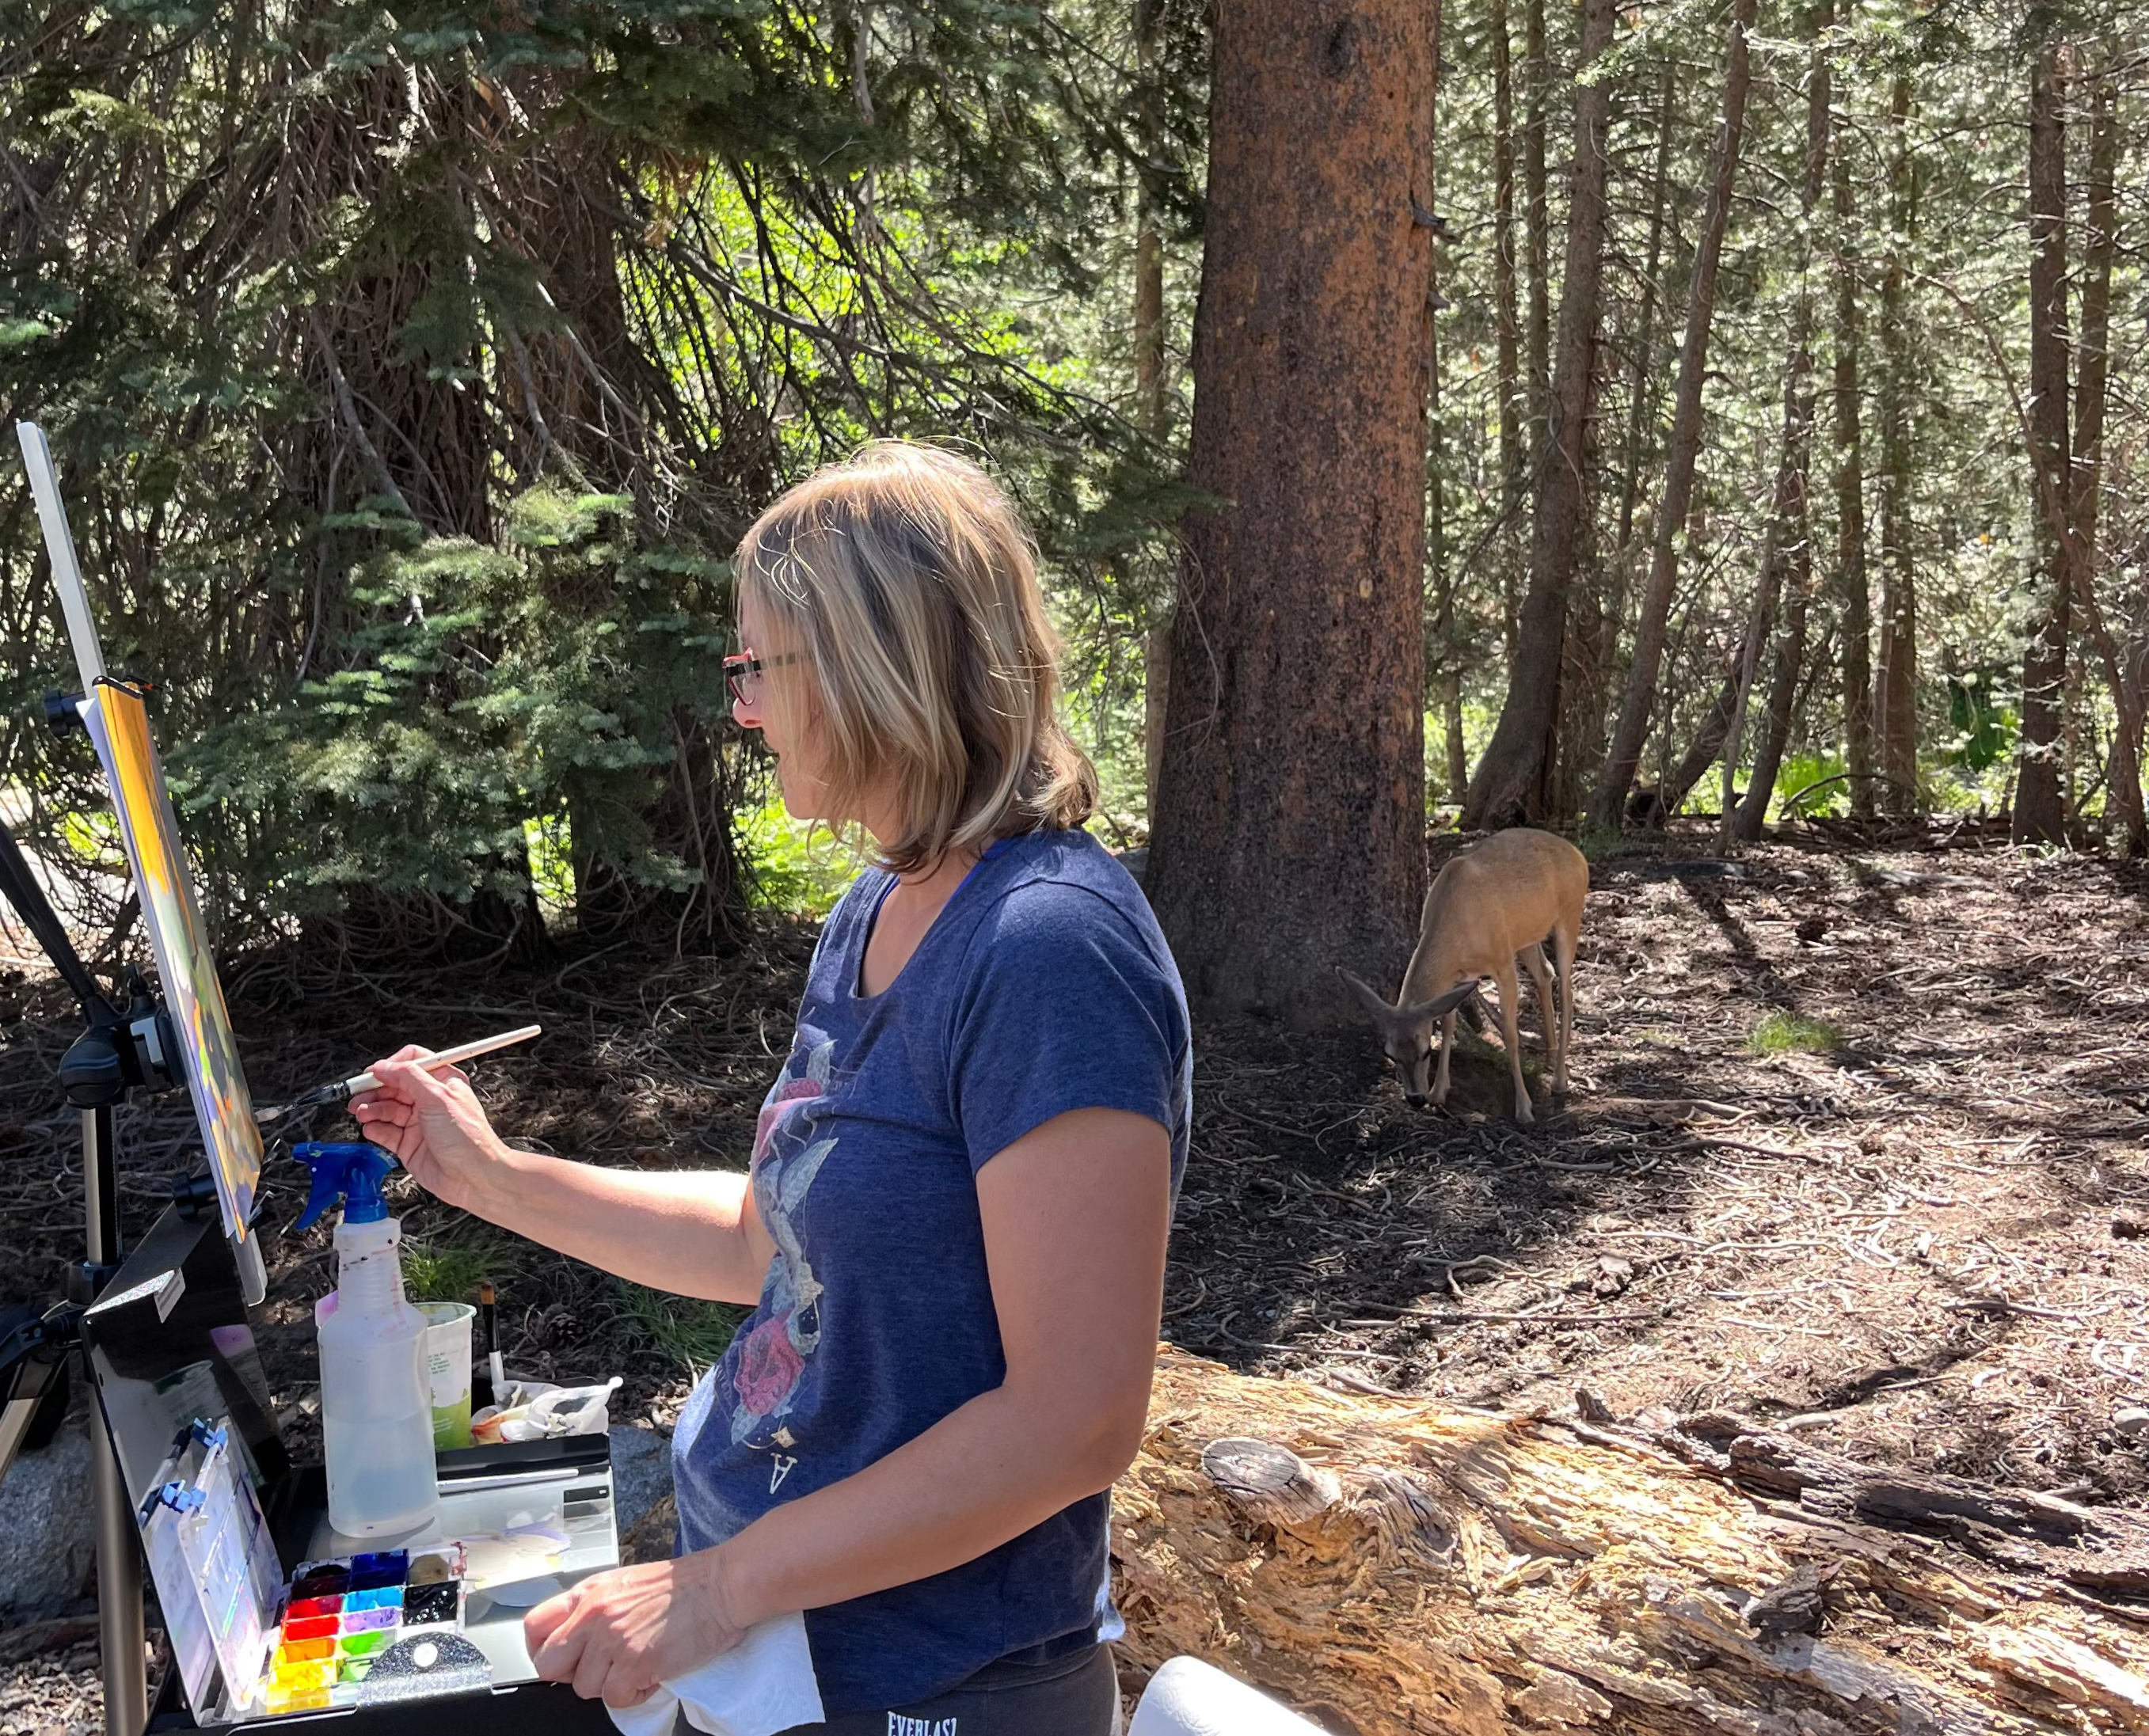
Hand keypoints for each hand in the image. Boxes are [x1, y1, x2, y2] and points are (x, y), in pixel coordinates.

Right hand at [348, 1046, 508, 1212]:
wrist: (473, 1176)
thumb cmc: (468, 1138)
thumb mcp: (438, 1097)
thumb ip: (409, 1077)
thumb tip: (384, 1066)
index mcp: (442, 1083)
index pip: (412, 1064)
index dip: (390, 1066)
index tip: (372, 1074)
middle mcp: (430, 1101)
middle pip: (394, 1087)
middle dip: (374, 1090)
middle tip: (357, 1095)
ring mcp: (419, 1123)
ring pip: (387, 1109)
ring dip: (371, 1109)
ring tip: (361, 1112)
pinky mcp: (409, 1145)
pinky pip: (386, 1132)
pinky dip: (375, 1128)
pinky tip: (369, 1127)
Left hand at [524, 1551, 752, 1706]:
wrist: (722, 1585)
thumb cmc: (683, 1586)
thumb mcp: (625, 1584)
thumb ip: (595, 1609)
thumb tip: (575, 1642)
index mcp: (589, 1592)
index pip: (534, 1626)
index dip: (540, 1650)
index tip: (560, 1659)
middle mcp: (594, 1614)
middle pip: (548, 1665)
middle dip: (572, 1675)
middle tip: (601, 1669)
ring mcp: (613, 1639)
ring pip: (584, 1688)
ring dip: (612, 1684)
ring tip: (639, 1664)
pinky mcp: (635, 1662)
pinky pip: (617, 1698)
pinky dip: (636, 1693)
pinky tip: (654, 1672)